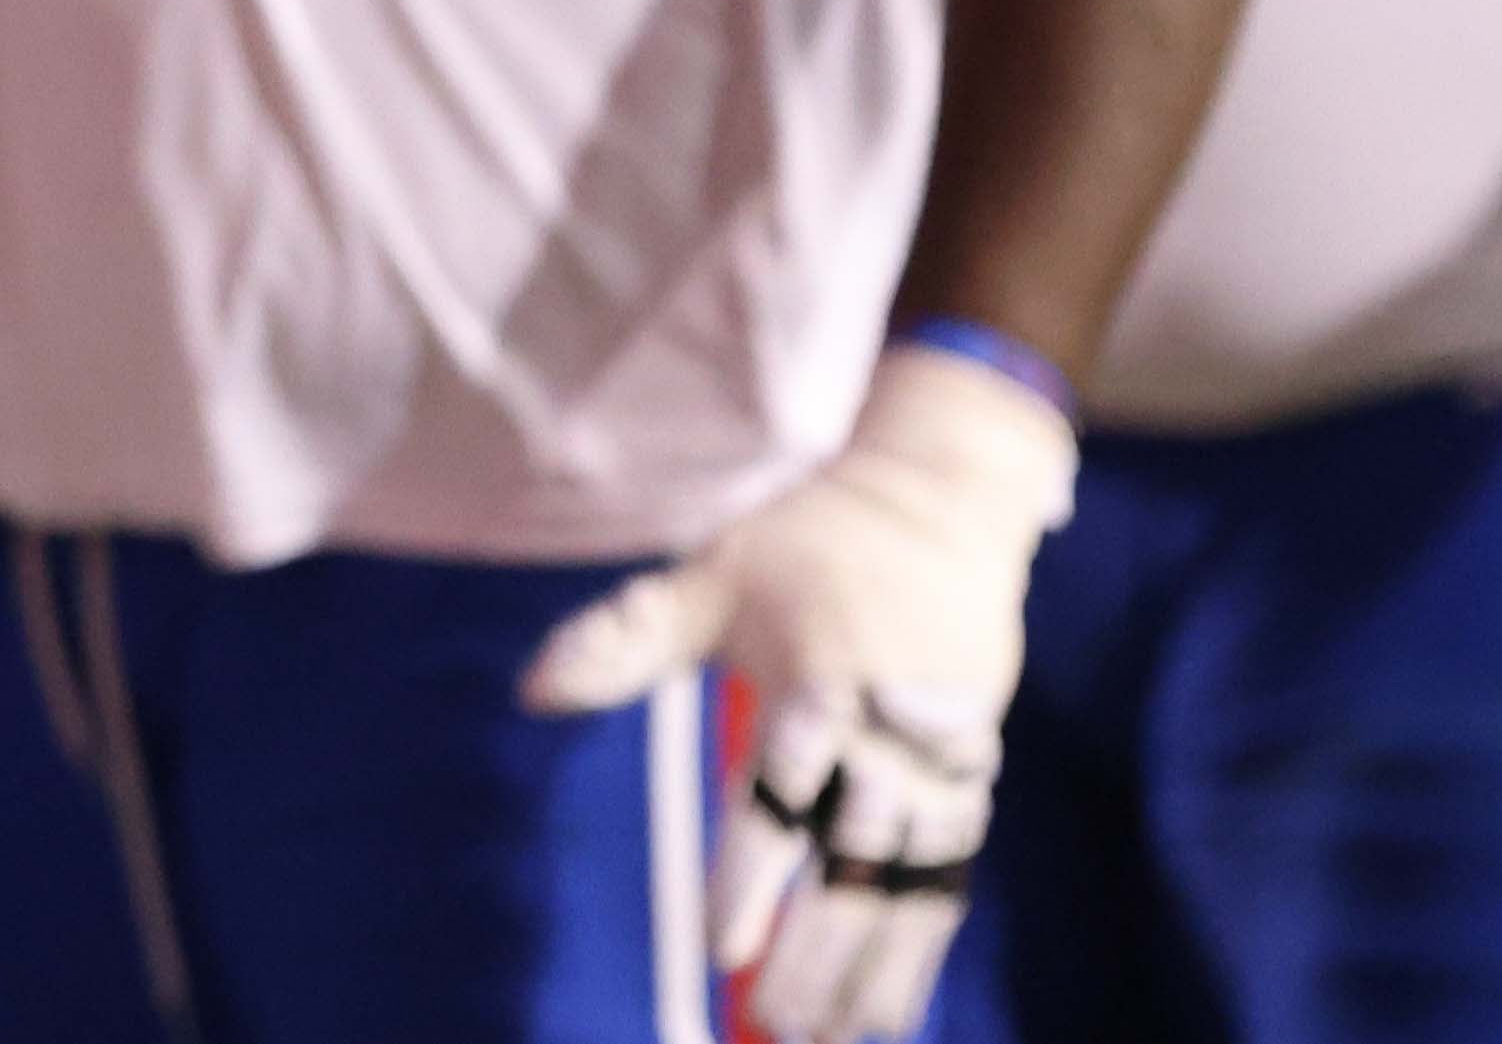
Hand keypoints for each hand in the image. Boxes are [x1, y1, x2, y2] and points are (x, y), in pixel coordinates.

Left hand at [519, 340, 1078, 1039]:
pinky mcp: (971, 780)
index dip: (751, 877)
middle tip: (769, 1021)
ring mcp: (938, 762)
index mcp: (819, 679)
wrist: (939, 510)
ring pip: (907, 883)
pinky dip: (920, 948)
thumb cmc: (804, 548)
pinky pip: (951, 879)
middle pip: (849, 858)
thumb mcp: (710, 576)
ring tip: (824, 1037)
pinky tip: (890, 1011)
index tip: (722, 947)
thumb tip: (530, 693)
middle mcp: (887, 731)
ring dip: (869, 966)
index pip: (778, 795)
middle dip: (812, 948)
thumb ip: (622, 640)